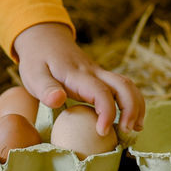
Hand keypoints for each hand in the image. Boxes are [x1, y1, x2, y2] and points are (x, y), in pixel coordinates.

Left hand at [12, 22, 145, 134]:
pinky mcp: (101, 77)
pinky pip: (124, 87)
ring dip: (137, 106)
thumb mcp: (33, 75)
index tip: (102, 132)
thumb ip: (45, 88)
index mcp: (78, 74)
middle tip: (127, 132)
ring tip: (136, 129)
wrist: (44, 38)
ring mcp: (100, 73)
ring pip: (128, 85)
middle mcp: (94, 72)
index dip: (107, 112)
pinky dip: (132, 102)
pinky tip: (130, 119)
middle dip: (132, 109)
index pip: (100, 92)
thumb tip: (58, 100)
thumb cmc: (37, 60)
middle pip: (124, 86)